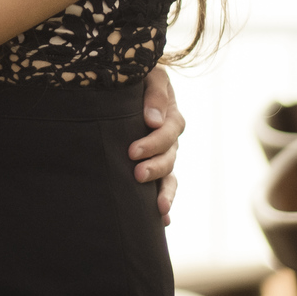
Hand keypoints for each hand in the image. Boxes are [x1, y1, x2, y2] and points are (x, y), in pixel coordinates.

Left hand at [131, 64, 184, 225]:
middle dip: (155, 166)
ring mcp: (164, 153)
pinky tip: (163, 220)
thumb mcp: (149, 75)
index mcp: (170, 114)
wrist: (126, 84)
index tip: (132, 150)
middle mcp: (170, 137)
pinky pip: (166, 186)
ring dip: (165, 191)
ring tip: (157, 206)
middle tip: (137, 173)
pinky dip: (166, 201)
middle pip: (170, 155)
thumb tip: (154, 121)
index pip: (169, 130)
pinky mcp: (154, 166)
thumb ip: (155, 93)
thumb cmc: (136, 77)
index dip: (153, 142)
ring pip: (170, 175)